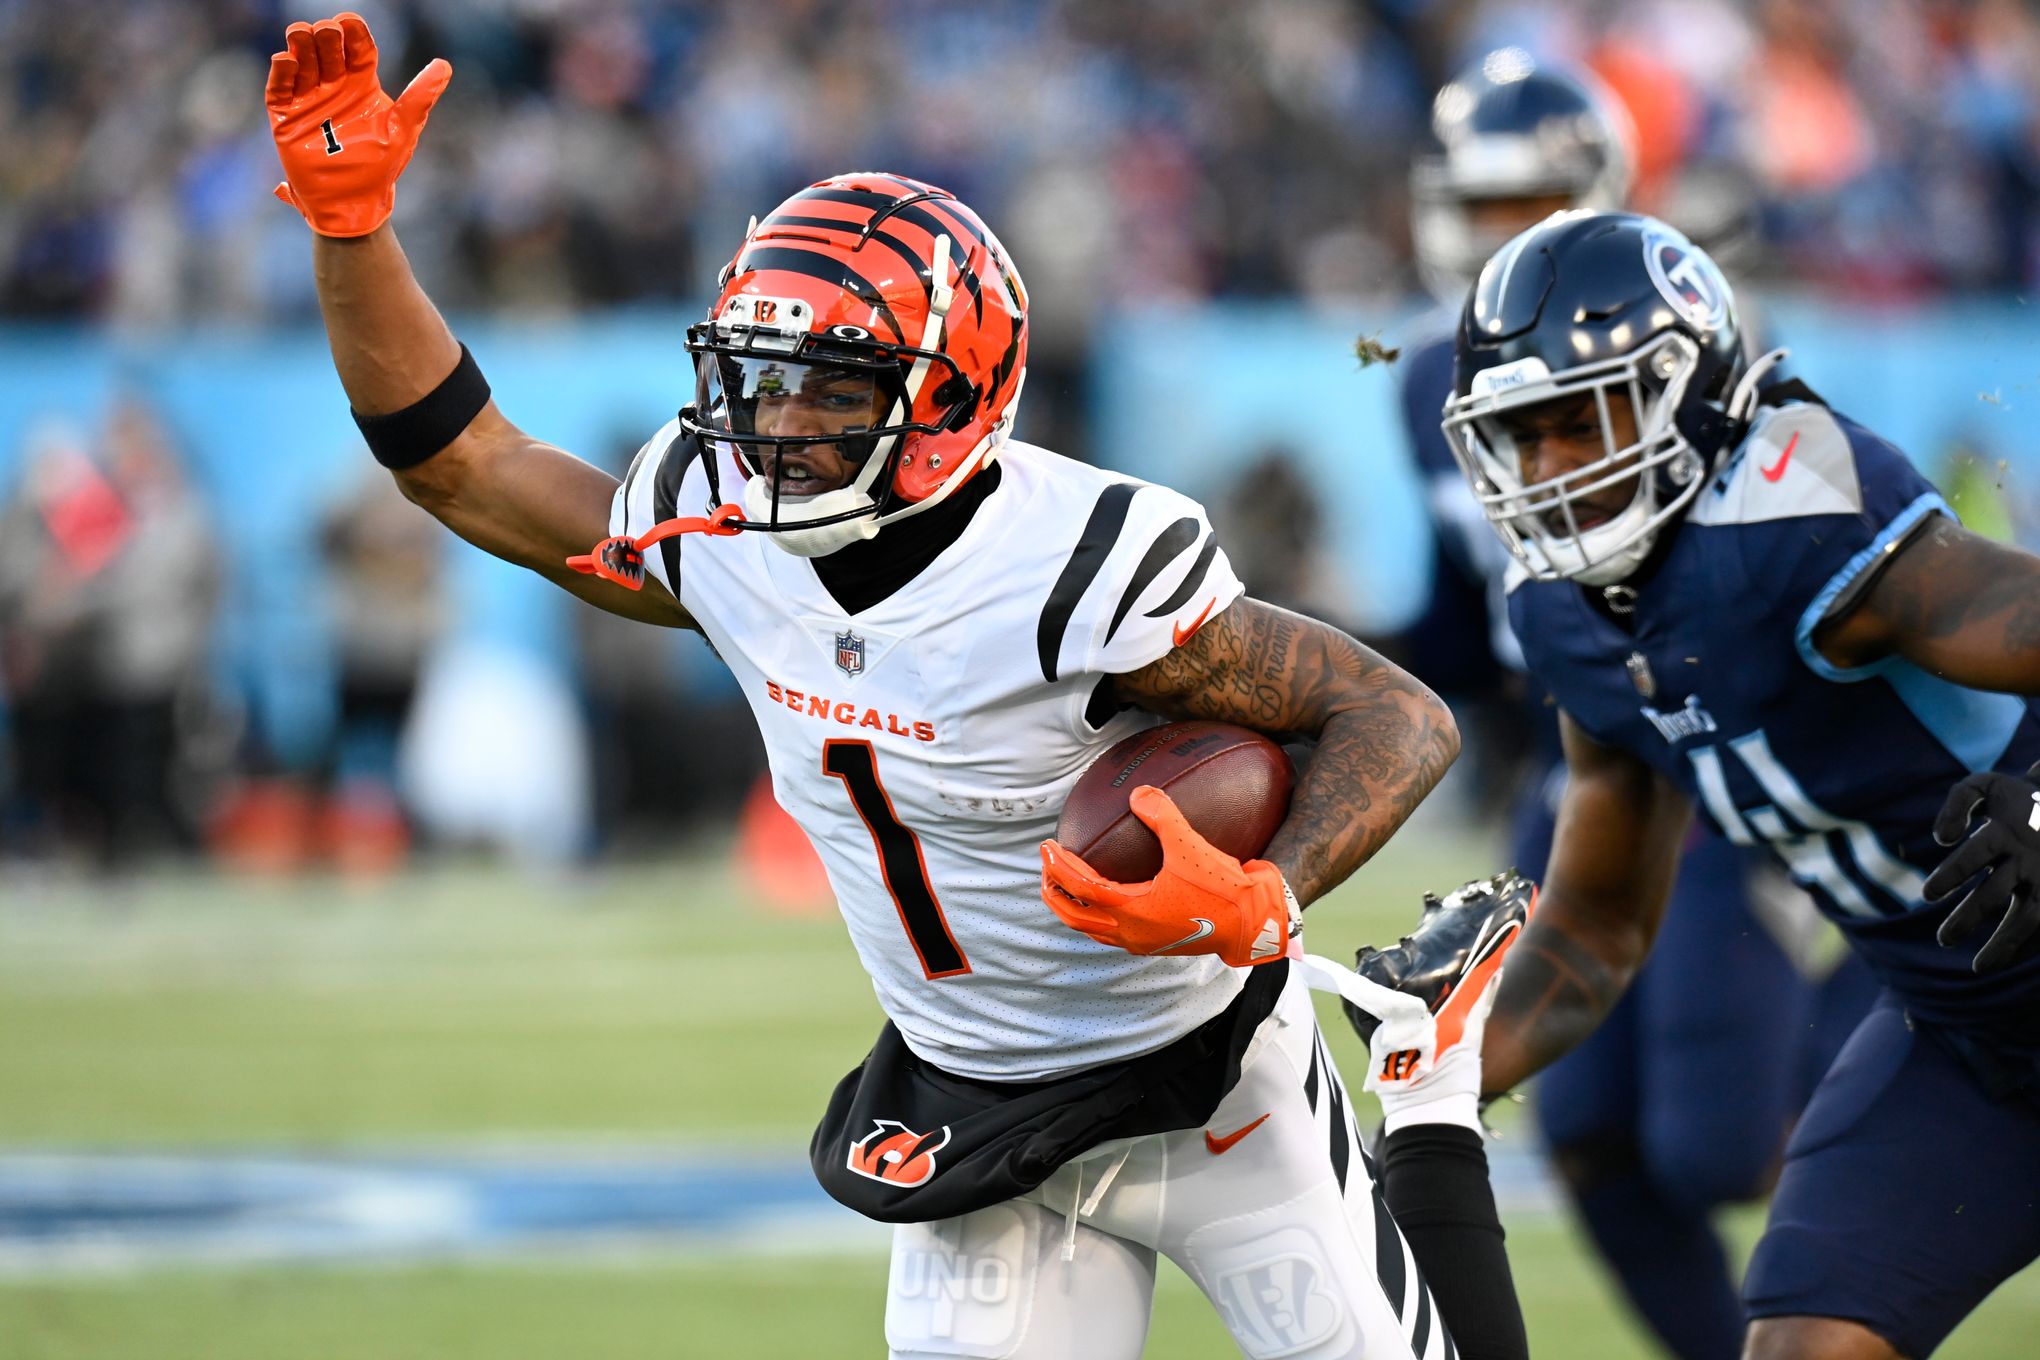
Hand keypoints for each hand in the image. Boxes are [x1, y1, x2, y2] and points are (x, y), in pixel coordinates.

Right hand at [265, 13, 449, 237]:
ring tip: (304, 36)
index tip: (349, 22)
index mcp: (362, 84)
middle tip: (328, 35)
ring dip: (301, 43)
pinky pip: (279, 87)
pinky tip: (287, 60)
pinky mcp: (286, 116)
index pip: (357, 46)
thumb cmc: (380, 167)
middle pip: (327, 46)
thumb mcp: (403, 129)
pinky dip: (282, 71)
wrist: (352, 203)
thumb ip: (420, 96)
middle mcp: (334, 86)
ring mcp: (308, 99)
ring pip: (301, 59)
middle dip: (326, 35)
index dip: (352, 31)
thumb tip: (444, 65)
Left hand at [1039, 785, 1297, 967]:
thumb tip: (1139, 792)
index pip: (1080, 888)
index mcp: (1131, 911)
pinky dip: (1095, 916)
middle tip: (1046, 866)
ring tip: (1063, 885)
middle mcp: (1130, 933)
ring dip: (1071, 907)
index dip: (1058, 866)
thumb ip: (1163, 817)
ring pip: (1090, 930)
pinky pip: (1110, 933)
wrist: (1252, 924)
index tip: (1047, 846)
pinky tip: (1103, 898)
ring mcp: (1141, 942)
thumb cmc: (1222, 888)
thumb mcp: (1191, 846)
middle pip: (1074, 917)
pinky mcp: (1154, 944)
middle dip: (1053, 892)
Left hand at [1924, 760, 2039, 972]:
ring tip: (1978, 968)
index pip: (1974, 855)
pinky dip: (2027, 947)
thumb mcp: (1985, 786)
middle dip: (1968, 918)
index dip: (1950, 874)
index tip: (1926, 895)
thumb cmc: (2016, 799)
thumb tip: (1940, 839)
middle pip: (1995, 893)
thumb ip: (1957, 803)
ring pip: (2028, 918)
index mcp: (2005, 831)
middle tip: (1944, 940)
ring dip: (2004, 945)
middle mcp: (2028, 858)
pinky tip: (2004, 961)